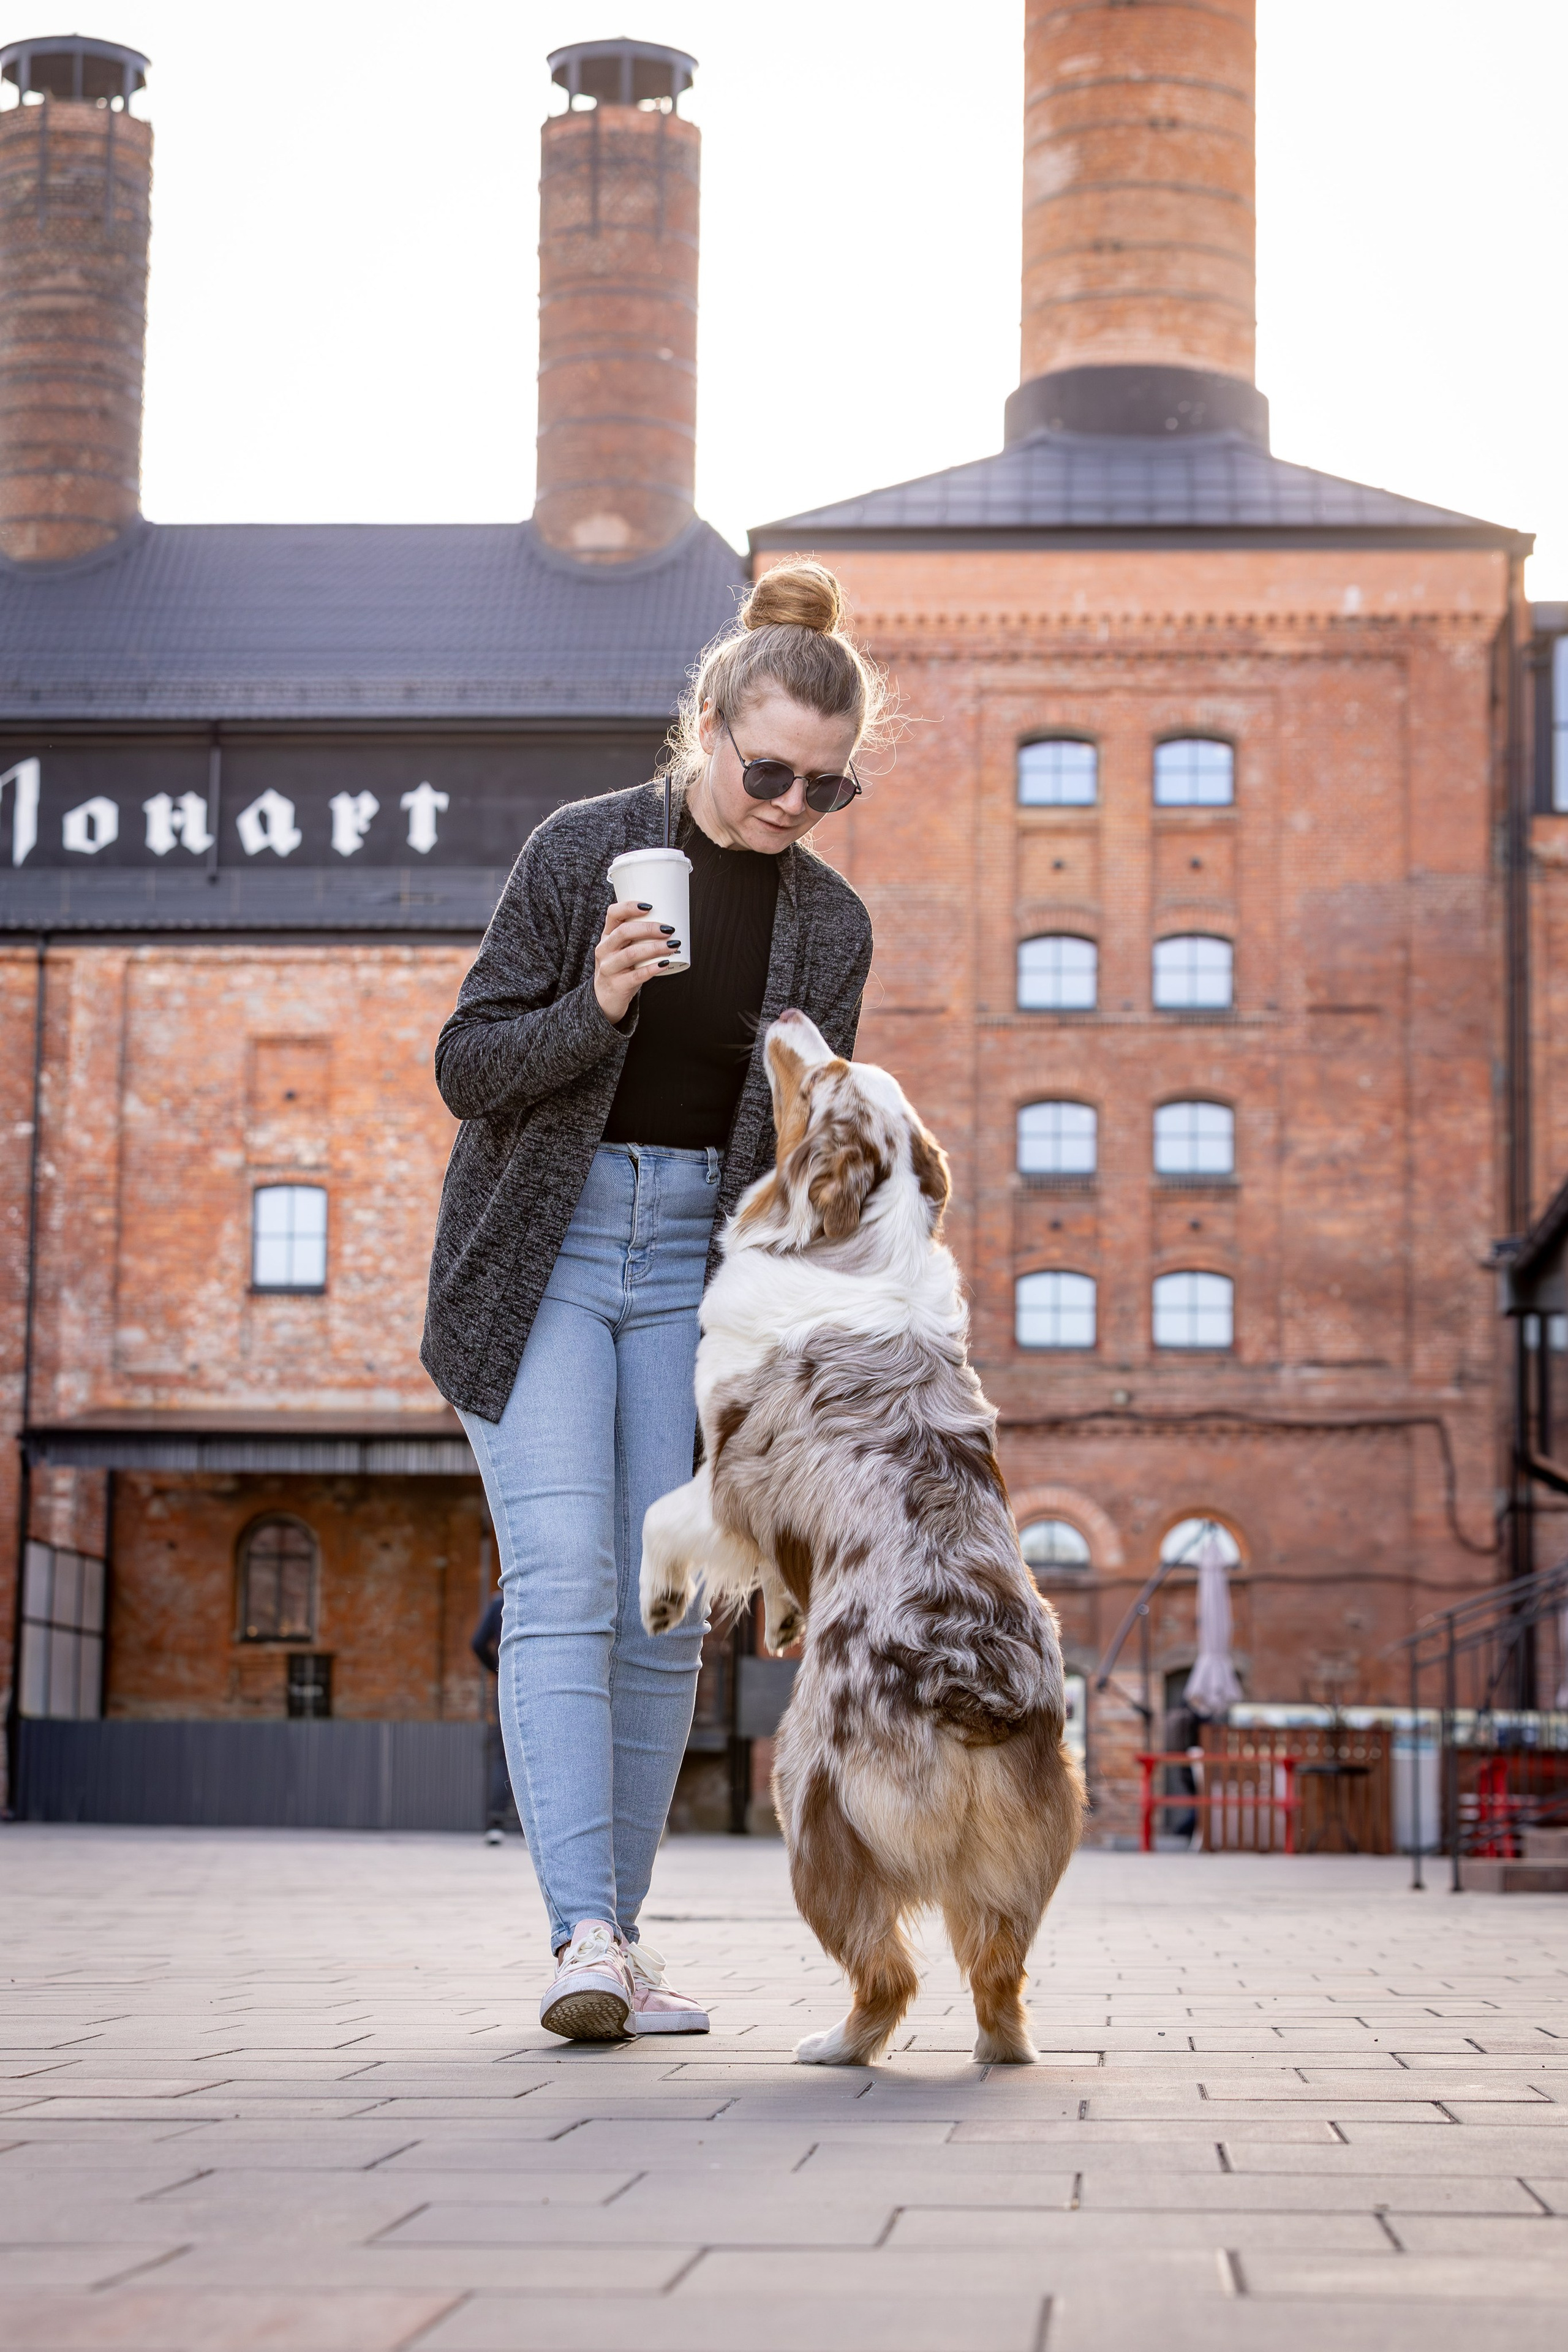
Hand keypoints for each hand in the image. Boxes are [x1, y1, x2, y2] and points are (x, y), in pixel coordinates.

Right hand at [594, 897, 681, 1023]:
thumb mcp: (620, 949)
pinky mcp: (617, 985)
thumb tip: (668, 924)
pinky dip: (652, 968)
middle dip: (649, 929)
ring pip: (631, 954)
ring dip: (654, 948)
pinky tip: (664, 964)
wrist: (604, 999)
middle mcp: (604, 950)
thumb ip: (636, 937)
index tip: (649, 906)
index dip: (629, 907)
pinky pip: (636, 975)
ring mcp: (609, 968)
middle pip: (624, 932)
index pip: (613, 914)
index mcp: (607, 936)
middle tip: (668, 929)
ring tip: (671, 946)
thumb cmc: (619, 969)